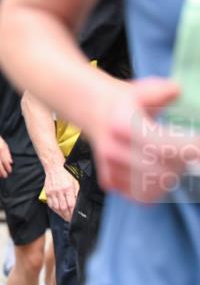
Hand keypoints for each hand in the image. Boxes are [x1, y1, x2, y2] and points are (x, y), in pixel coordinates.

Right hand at [44, 165, 78, 221]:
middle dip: (67, 216)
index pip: (71, 204)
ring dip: (61, 214)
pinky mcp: (47, 192)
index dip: (73, 212)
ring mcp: (52, 192)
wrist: (54, 167)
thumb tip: (78, 203)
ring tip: (64, 217)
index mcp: (68, 188)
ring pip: (56, 207)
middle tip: (70, 220)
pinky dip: (54, 209)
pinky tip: (58, 211)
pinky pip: (50, 204)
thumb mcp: (75, 181)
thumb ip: (76, 192)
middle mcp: (59, 191)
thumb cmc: (66, 173)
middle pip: (63, 207)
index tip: (75, 217)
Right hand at [87, 78, 197, 201]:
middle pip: (159, 171)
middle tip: (189, 153)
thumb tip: (177, 93)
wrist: (96, 112)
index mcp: (121, 124)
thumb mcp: (145, 89)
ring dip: (169, 178)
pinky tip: (158, 174)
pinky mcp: (109, 180)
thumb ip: (163, 91)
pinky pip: (139, 196)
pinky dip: (154, 189)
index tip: (198, 146)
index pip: (159, 146)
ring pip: (151, 187)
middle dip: (181, 164)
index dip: (185, 149)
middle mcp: (112, 149)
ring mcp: (109, 167)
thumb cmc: (128, 102)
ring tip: (174, 163)